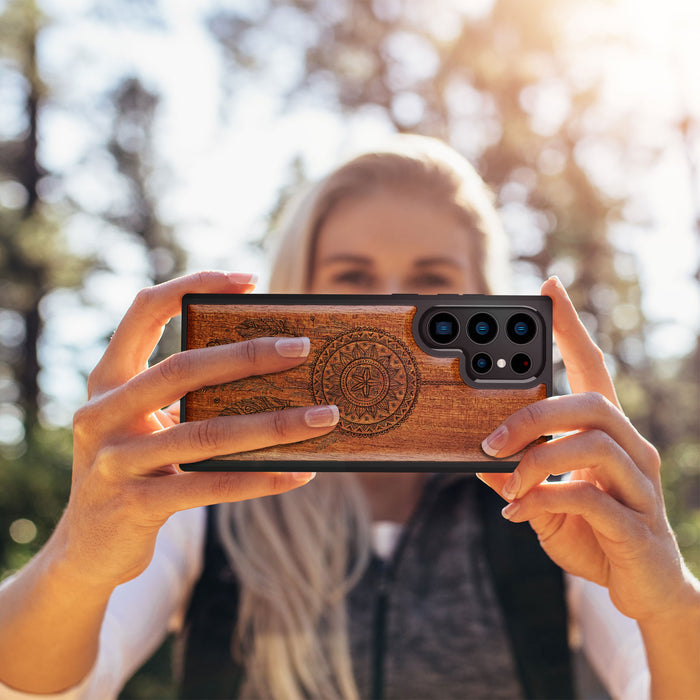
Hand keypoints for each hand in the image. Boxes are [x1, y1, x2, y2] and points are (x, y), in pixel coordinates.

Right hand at [56, 271, 338, 589]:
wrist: (87, 548)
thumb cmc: (134, 469)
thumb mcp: (146, 424)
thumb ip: (186, 397)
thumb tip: (272, 372)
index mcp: (108, 380)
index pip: (144, 311)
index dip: (192, 285)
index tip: (248, 279)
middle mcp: (102, 413)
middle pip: (182, 369)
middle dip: (247, 355)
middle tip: (302, 349)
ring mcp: (114, 461)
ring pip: (205, 433)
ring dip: (273, 424)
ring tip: (323, 416)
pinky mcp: (134, 505)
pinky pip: (210, 487)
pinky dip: (260, 478)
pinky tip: (300, 473)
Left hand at [477, 276, 695, 623]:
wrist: (643, 590)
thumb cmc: (593, 534)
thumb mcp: (544, 501)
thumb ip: (517, 478)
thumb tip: (477, 460)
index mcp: (608, 435)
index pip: (593, 368)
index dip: (572, 328)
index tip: (549, 288)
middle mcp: (631, 449)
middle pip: (590, 403)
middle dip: (534, 415)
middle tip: (489, 442)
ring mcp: (640, 486)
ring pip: (593, 443)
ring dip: (537, 459)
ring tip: (507, 482)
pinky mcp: (637, 525)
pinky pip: (589, 497)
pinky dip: (546, 499)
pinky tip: (520, 513)